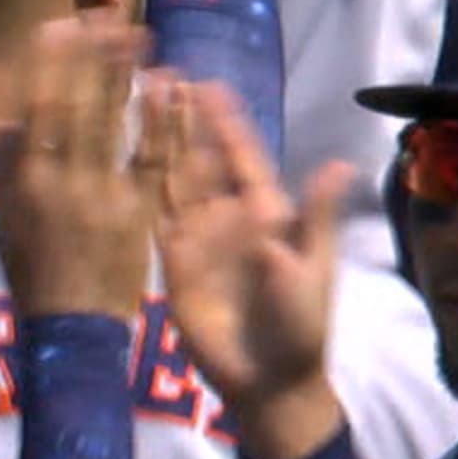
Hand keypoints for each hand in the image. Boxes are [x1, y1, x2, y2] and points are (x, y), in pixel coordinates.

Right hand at [0, 11, 160, 323]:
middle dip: (90, 55)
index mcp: (24, 179)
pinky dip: (163, 121)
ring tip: (137, 34)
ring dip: (125, 74)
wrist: (72, 330)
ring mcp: (104, 194)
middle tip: (104, 13)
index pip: (36, 106)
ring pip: (115, 123)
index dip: (48, 62)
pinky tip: (171, 88)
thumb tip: (6, 121)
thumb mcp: (0, 224)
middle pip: (78, 103)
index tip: (58, 25)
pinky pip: (154, 158)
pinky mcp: (141, 212)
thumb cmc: (31, 276)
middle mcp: (62, 179)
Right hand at [149, 78, 350, 458]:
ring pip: (173, 181)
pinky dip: (137, 191)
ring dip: (156, 145)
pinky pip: (153, 221)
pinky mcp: (173, 264)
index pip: (242, 157)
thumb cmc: (301, 326)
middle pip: (202, 159)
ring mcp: (199, 239)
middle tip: (157, 77)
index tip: (206, 85)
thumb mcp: (313, 267)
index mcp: (268, 212)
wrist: (270, 381)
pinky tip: (118, 161)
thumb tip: (339, 163)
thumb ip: (316, 215)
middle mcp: (229, 217)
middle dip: (181, 121)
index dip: (225, 122)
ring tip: (134, 106)